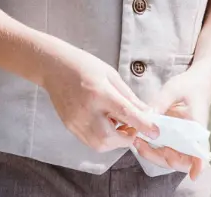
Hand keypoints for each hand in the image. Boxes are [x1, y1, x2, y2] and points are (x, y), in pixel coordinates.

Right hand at [34, 42, 163, 155]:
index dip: (142, 125)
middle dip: (126, 137)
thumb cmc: (85, 66)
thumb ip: (128, 96)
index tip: (155, 132)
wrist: (54, 68)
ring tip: (118, 125)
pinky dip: (102, 139)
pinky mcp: (70, 127)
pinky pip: (90, 142)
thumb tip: (145, 112)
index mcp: (99, 93)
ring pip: (100, 144)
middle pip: (110, 137)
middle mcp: (86, 111)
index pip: (125, 113)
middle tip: (132, 127)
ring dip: (114, 141)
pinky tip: (104, 125)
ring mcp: (76, 122)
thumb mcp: (111, 75)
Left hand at [131, 71, 210, 180]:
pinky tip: (138, 139)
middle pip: (180, 158)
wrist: (198, 83)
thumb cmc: (189, 85)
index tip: (193, 174)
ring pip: (170, 156)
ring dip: (153, 154)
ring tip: (136, 142)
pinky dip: (151, 148)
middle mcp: (191, 137)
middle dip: (161, 158)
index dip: (198, 164)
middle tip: (141, 146)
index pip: (200, 150)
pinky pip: (164, 149)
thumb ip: (160, 103)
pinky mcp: (174, 137)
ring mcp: (182, 139)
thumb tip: (146, 116)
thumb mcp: (174, 89)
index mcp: (197, 126)